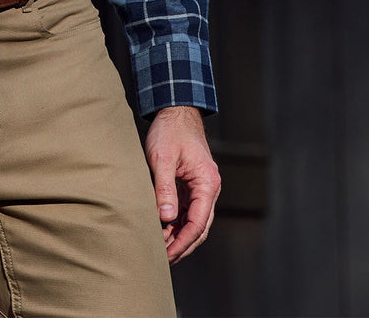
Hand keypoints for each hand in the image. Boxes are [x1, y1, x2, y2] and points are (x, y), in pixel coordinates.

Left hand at [143, 105, 220, 263]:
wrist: (175, 111)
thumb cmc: (169, 131)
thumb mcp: (162, 158)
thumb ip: (164, 188)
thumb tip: (165, 218)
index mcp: (207, 183)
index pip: (198, 222)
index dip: (183, 241)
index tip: (167, 254)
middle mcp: (209, 188)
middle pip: (199, 226)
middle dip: (182, 244)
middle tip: (162, 258)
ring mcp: (201, 187)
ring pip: (193, 220)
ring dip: (178, 235)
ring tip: (159, 247)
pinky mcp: (192, 184)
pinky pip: (187, 209)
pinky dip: (176, 222)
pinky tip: (161, 229)